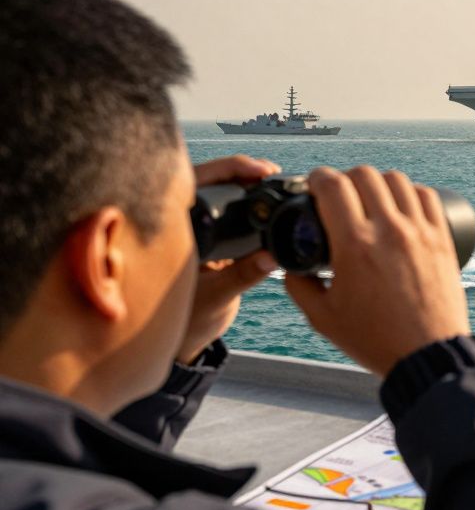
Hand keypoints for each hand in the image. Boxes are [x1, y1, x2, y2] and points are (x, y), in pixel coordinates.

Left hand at [179, 155, 280, 363]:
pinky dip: (245, 196)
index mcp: (168, 231)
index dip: (227, 170)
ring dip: (242, 181)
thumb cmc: (187, 323)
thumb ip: (242, 276)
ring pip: (215, 189)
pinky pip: (224, 205)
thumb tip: (270, 256)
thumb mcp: (216, 298)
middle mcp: (175, 223)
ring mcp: (190, 227)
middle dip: (239, 170)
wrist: (186, 339)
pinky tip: (264, 191)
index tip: (257, 172)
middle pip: (206, 179)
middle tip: (268, 172)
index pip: (194, 184)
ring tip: (268, 177)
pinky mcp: (207, 234)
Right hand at [284, 166, 470, 376]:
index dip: (318, 178)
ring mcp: (420, 231)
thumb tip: (291, 267)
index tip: (315, 185)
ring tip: (370, 199)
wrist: (427, 356)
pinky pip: (426, 196)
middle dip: (345, 178)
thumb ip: (298, 286)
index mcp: (355, 245)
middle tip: (340, 194)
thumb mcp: (322, 317)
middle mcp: (389, 231)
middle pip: (365, 174)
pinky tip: (401, 206)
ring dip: (378, 183)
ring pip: (397, 179)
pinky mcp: (442, 238)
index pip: (333, 185)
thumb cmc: (377, 340)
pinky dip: (410, 193)